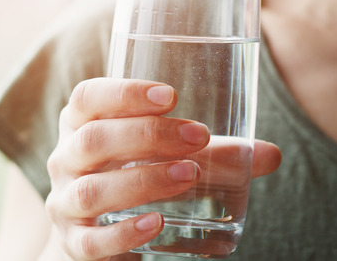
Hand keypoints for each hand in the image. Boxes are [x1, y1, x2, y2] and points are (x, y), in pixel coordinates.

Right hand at [43, 78, 280, 260]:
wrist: (98, 232)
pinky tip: (156, 224)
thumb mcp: (168, 156)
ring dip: (142, 180)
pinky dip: (123, 233)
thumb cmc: (135, 174)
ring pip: (92, 190)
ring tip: (188, 175)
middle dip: (147, 136)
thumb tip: (271, 154)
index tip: (171, 95)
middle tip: (197, 136)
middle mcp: (65, 159)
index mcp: (82, 124)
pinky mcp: (74, 244)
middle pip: (93, 140)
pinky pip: (90, 242)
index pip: (88, 97)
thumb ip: (216, 153)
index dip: (124, 93)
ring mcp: (65, 203)